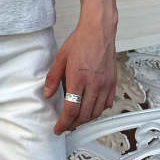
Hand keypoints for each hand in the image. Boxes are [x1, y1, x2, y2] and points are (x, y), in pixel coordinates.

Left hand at [43, 14, 117, 134]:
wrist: (98, 31)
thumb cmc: (80, 41)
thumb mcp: (60, 58)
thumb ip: (53, 78)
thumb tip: (47, 94)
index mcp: (78, 79)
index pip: (71, 109)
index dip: (63, 123)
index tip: (58, 128)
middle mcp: (94, 85)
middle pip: (84, 115)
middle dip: (73, 124)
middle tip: (65, 126)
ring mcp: (105, 85)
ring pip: (96, 112)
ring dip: (86, 119)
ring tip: (76, 119)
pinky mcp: (112, 83)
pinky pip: (107, 104)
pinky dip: (98, 110)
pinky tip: (91, 108)